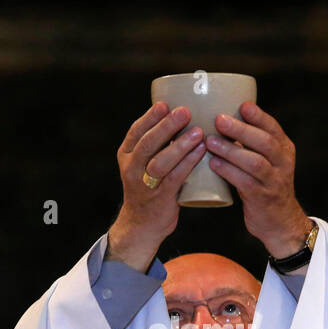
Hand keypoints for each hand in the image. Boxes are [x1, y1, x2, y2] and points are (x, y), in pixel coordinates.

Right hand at [107, 102, 206, 271]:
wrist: (143, 225)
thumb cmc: (151, 187)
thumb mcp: (145, 164)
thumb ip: (158, 144)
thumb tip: (186, 116)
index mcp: (126, 155)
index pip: (136, 131)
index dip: (150, 117)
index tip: (165, 103)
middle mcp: (132, 169)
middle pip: (147, 143)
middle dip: (166, 126)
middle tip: (184, 111)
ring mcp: (144, 185)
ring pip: (160, 161)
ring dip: (180, 145)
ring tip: (198, 132)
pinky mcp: (160, 198)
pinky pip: (175, 178)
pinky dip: (188, 163)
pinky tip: (200, 152)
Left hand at [205, 101, 309, 257]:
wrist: (279, 222)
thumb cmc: (265, 185)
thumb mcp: (267, 161)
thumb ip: (252, 143)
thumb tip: (220, 118)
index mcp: (284, 149)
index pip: (273, 128)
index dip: (258, 116)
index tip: (241, 105)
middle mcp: (283, 163)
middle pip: (265, 142)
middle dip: (241, 130)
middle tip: (219, 119)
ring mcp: (274, 182)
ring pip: (255, 162)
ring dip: (231, 151)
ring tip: (210, 142)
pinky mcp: (262, 198)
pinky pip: (245, 182)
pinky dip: (228, 171)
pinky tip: (213, 164)